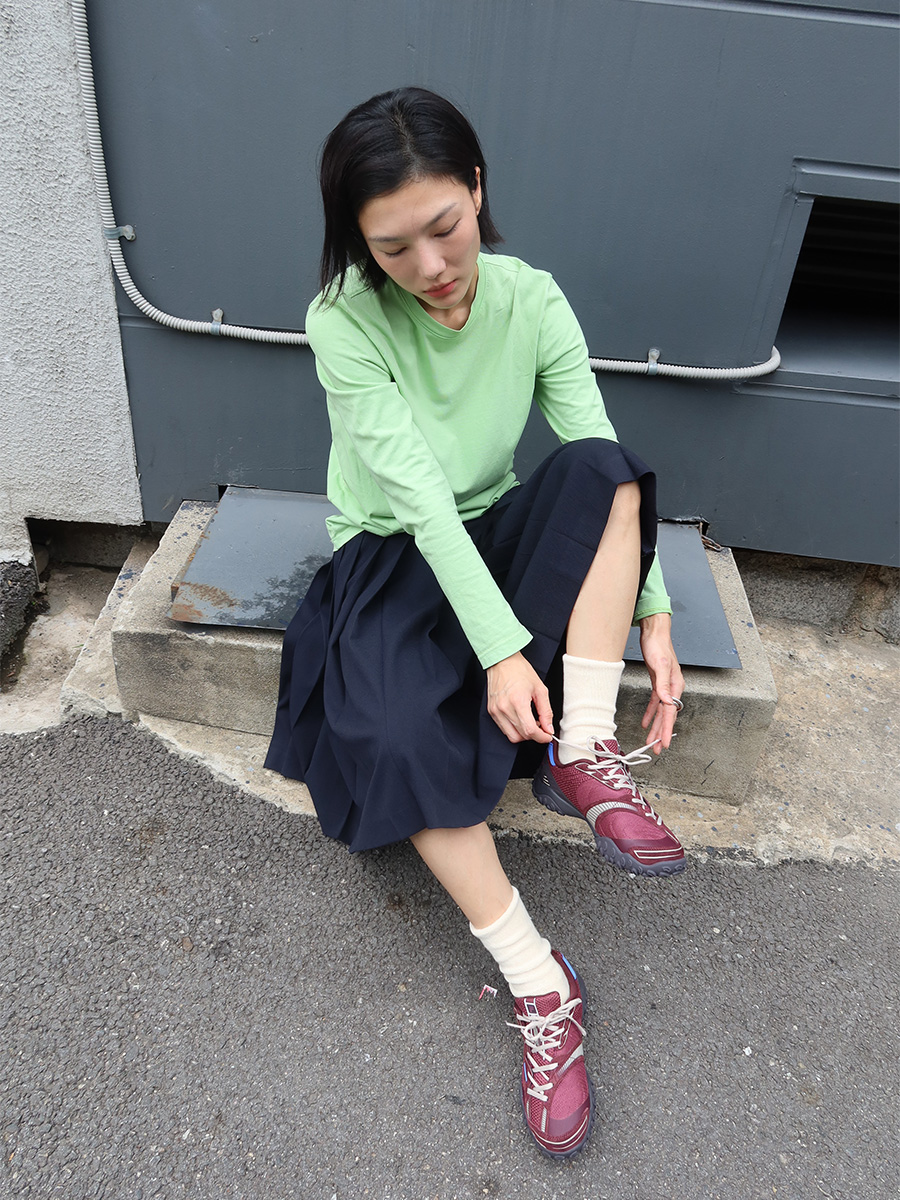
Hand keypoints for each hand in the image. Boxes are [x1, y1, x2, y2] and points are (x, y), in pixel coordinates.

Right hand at [486, 651, 553, 744]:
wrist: (502, 661)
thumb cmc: (520, 671)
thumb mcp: (540, 689)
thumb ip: (546, 711)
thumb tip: (549, 728)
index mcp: (518, 702)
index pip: (530, 730)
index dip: (542, 737)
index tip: (548, 735)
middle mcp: (504, 708)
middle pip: (521, 736)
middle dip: (534, 736)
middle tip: (541, 726)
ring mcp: (495, 711)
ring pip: (511, 736)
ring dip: (523, 734)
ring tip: (530, 721)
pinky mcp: (491, 711)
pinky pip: (504, 728)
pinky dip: (514, 728)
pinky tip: (520, 718)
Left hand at [639, 613, 683, 754]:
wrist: (654, 632)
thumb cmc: (658, 645)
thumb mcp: (660, 664)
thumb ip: (663, 684)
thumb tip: (667, 701)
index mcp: (676, 685)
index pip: (670, 712)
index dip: (666, 729)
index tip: (663, 744)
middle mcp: (673, 688)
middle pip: (667, 715)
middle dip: (662, 733)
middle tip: (657, 749)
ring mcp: (666, 686)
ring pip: (661, 712)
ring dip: (656, 726)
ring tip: (651, 741)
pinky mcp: (658, 683)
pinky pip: (655, 703)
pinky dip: (650, 714)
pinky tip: (646, 723)